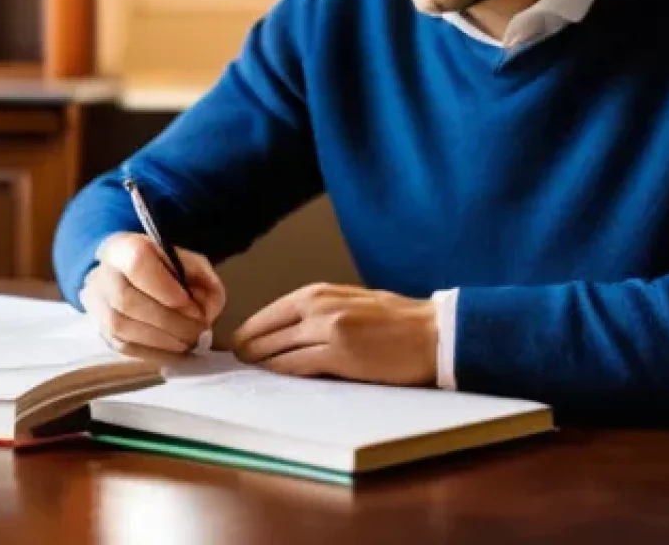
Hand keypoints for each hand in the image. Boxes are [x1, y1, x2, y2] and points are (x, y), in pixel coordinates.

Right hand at [80, 232, 225, 355]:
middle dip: (170, 321)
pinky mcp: (102, 332)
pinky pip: (125, 348)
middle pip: (128, 301)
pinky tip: (176, 350)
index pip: (138, 264)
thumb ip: (203, 278)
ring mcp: (98, 307)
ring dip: (163, 341)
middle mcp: (103, 276)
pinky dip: (155, 353)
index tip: (193, 306)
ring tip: (190, 341)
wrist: (124, 274)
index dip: (167, 289)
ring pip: (123, 329)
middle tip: (198, 331)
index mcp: (124, 248)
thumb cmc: (162, 266)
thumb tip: (208, 311)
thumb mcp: (187, 260)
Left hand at [231, 283, 437, 386]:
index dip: (250, 330)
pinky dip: (281, 372)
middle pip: (267, 331)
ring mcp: (328, 330)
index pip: (270, 312)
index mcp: (320, 292)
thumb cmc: (396, 320)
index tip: (237, 343)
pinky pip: (297, 366)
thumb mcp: (351, 301)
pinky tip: (273, 377)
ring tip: (248, 371)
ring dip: (260, 362)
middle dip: (248, 347)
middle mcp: (318, 306)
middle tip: (235, 361)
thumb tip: (286, 330)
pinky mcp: (339, 355)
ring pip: (277, 349)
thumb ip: (319, 311)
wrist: (433, 332)